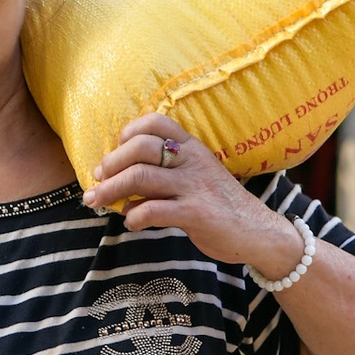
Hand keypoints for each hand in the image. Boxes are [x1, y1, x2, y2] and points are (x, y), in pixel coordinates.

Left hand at [83, 114, 305, 278]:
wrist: (257, 232)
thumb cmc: (216, 203)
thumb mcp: (194, 176)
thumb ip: (163, 171)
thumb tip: (117, 177)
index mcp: (191, 147)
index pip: (155, 122)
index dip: (128, 133)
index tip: (115, 151)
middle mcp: (192, 161)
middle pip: (140, 147)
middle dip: (110, 164)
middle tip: (97, 181)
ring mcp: (194, 186)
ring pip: (141, 176)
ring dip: (110, 190)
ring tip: (97, 202)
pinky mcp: (196, 213)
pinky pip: (154, 210)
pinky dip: (134, 217)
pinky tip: (132, 222)